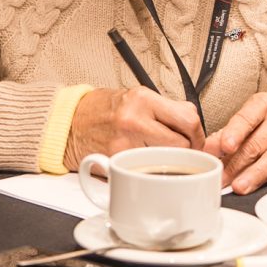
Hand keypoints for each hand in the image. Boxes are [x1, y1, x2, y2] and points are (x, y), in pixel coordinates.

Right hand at [65, 87, 203, 164]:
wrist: (68, 123)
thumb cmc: (102, 110)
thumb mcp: (135, 97)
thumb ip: (164, 109)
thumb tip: (192, 125)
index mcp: (143, 99)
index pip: (189, 118)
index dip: (198, 133)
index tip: (195, 138)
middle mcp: (134, 120)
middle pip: (182, 143)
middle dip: (187, 150)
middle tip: (182, 151)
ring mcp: (125, 144)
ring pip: (168, 160)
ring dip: (169, 161)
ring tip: (161, 157)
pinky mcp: (117, 163)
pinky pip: (146, 170)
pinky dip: (149, 169)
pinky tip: (144, 164)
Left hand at [204, 86, 266, 190]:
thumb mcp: (262, 106)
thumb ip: (236, 127)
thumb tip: (210, 146)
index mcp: (265, 105)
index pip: (247, 118)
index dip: (235, 132)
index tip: (225, 146)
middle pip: (257, 144)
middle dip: (237, 164)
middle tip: (221, 179)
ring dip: (257, 174)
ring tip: (241, 186)